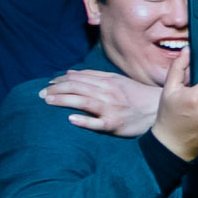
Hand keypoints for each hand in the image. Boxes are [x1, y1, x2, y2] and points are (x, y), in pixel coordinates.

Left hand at [42, 69, 159, 137]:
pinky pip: (97, 123)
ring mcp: (111, 109)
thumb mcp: (117, 81)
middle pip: (78, 88)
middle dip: (57, 90)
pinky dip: (84, 121)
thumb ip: (94, 76)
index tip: (48, 84)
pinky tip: (71, 119)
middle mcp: (108, 93)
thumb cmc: (135, 95)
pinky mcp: (114, 125)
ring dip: (64, 100)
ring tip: (48, 101)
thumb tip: (70, 73)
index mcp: (108, 82)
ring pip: (84, 102)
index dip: (61, 80)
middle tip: (40, 94)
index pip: (79, 79)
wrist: (157, 109)